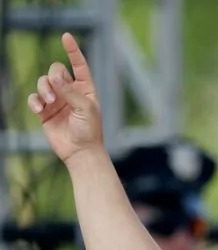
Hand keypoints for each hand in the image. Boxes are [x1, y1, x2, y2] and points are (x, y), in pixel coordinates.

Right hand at [28, 33, 103, 164]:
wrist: (80, 152)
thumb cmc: (89, 131)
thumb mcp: (85, 108)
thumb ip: (70, 91)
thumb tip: (55, 77)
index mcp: (86, 89)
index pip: (79, 66)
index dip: (73, 51)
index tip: (66, 37)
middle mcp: (71, 92)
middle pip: (56, 70)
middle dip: (53, 77)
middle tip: (56, 90)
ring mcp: (57, 101)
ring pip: (43, 83)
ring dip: (44, 89)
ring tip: (50, 102)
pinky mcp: (45, 111)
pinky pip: (34, 99)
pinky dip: (34, 101)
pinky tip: (39, 109)